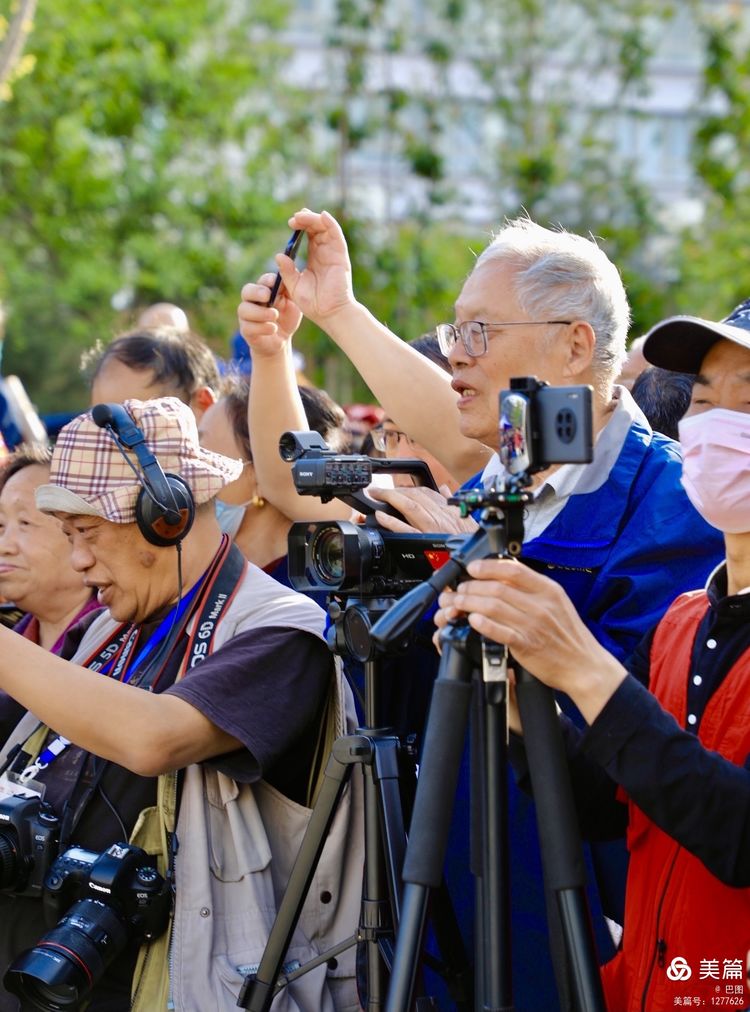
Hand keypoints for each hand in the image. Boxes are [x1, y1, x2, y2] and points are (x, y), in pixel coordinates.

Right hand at [237, 272, 301, 358]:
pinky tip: (273, 328)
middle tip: (267, 295)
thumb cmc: (286, 318)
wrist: (282, 340)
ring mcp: (247, 316)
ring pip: (244, 309)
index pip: (262, 281)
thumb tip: (288, 277)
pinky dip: (261, 327)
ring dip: (260, 312)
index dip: (267, 280)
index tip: (274, 281)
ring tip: (274, 315)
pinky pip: (248, 327)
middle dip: (256, 292)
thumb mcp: (293, 304)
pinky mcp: (246, 330)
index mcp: (264, 290)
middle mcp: (252, 301)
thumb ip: (290, 292)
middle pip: (246, 291)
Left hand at [273, 209, 355, 324]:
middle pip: (317, 228)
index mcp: (315, 259)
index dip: (301, 226)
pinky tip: (322, 215)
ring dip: (313, 219)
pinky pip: (337, 236)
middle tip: (293, 218)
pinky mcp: (340, 257)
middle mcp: (325, 253)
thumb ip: (287, 270)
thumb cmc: (314, 304)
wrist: (329, 314)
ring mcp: (333, 254)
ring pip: (326, 228)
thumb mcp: (295, 286)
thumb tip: (278, 255)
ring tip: (301, 216)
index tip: (290, 223)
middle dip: (305, 220)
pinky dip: (331, 224)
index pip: (309, 236)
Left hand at [368, 485, 477, 534]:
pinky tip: (380, 516)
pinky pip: (405, 529)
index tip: (396, 489)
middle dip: (394, 491)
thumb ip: (453, 502)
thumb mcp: (466, 518)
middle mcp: (440, 515)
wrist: (481, 560)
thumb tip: (445, 488)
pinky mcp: (426, 542)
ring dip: (390, 498)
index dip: (408, 488)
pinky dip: (391, 521)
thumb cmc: (472, 541)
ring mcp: (432, 528)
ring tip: (376, 496)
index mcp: (448, 510)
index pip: (425, 493)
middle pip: (414, 496)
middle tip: (378, 490)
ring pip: (409, 507)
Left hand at [435, 557, 626, 723]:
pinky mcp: (526, 645)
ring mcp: (533, 625)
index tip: (473, 568)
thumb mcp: (557, 602)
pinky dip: (484, 624)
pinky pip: (500, 631)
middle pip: (497, 588)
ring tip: (459, 603)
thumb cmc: (569, 635)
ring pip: (493, 607)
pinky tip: (473, 620)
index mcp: (548, 590)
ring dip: (470, 603)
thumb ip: (533, 589)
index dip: (488, 567)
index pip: (513, 570)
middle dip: (472, 587)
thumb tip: (504, 575)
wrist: (584, 665)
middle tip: (459, 589)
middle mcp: (540, 605)